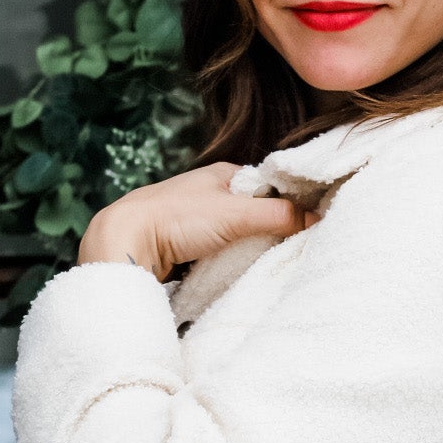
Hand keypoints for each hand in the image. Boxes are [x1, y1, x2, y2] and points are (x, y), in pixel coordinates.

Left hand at [78, 163, 307, 278]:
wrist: (125, 242)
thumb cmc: (176, 218)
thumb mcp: (236, 214)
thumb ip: (279, 216)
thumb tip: (317, 219)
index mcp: (224, 173)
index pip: (270, 186)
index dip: (290, 203)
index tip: (309, 223)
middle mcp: (211, 192)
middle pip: (256, 211)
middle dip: (271, 229)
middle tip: (289, 247)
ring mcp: (198, 218)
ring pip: (237, 233)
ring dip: (249, 247)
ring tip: (264, 260)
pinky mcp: (186, 243)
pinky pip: (220, 250)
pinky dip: (230, 259)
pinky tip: (235, 269)